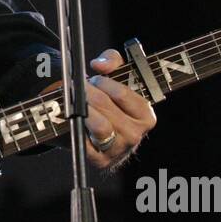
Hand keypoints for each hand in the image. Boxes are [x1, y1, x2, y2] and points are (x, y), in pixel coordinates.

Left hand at [43, 49, 156, 170]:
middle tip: (79, 88)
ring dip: (83, 109)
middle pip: (106, 107)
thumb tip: (99, 65)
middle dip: (89, 93)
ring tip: (76, 102)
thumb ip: (112, 60)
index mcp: (146, 116)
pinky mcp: (100, 161)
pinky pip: (86, 142)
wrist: (96, 130)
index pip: (121, 93)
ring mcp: (118, 150)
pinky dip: (76, 128)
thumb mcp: (116, 76)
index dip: (103, 83)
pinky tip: (74, 120)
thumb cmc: (109, 101)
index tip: (94, 79)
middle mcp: (135, 135)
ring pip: (99, 126)